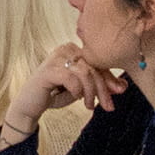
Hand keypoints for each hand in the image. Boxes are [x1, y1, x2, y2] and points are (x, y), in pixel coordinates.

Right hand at [9, 43, 125, 132]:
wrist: (31, 105)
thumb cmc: (56, 94)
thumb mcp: (82, 89)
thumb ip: (99, 85)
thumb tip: (123, 86)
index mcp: (74, 49)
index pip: (98, 61)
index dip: (110, 77)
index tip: (119, 92)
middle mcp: (65, 49)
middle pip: (94, 66)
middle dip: (103, 88)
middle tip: (108, 106)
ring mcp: (56, 58)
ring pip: (85, 72)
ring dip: (91, 92)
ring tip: (89, 105)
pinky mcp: (48, 70)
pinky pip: (71, 78)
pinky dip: (77, 90)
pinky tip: (77, 97)